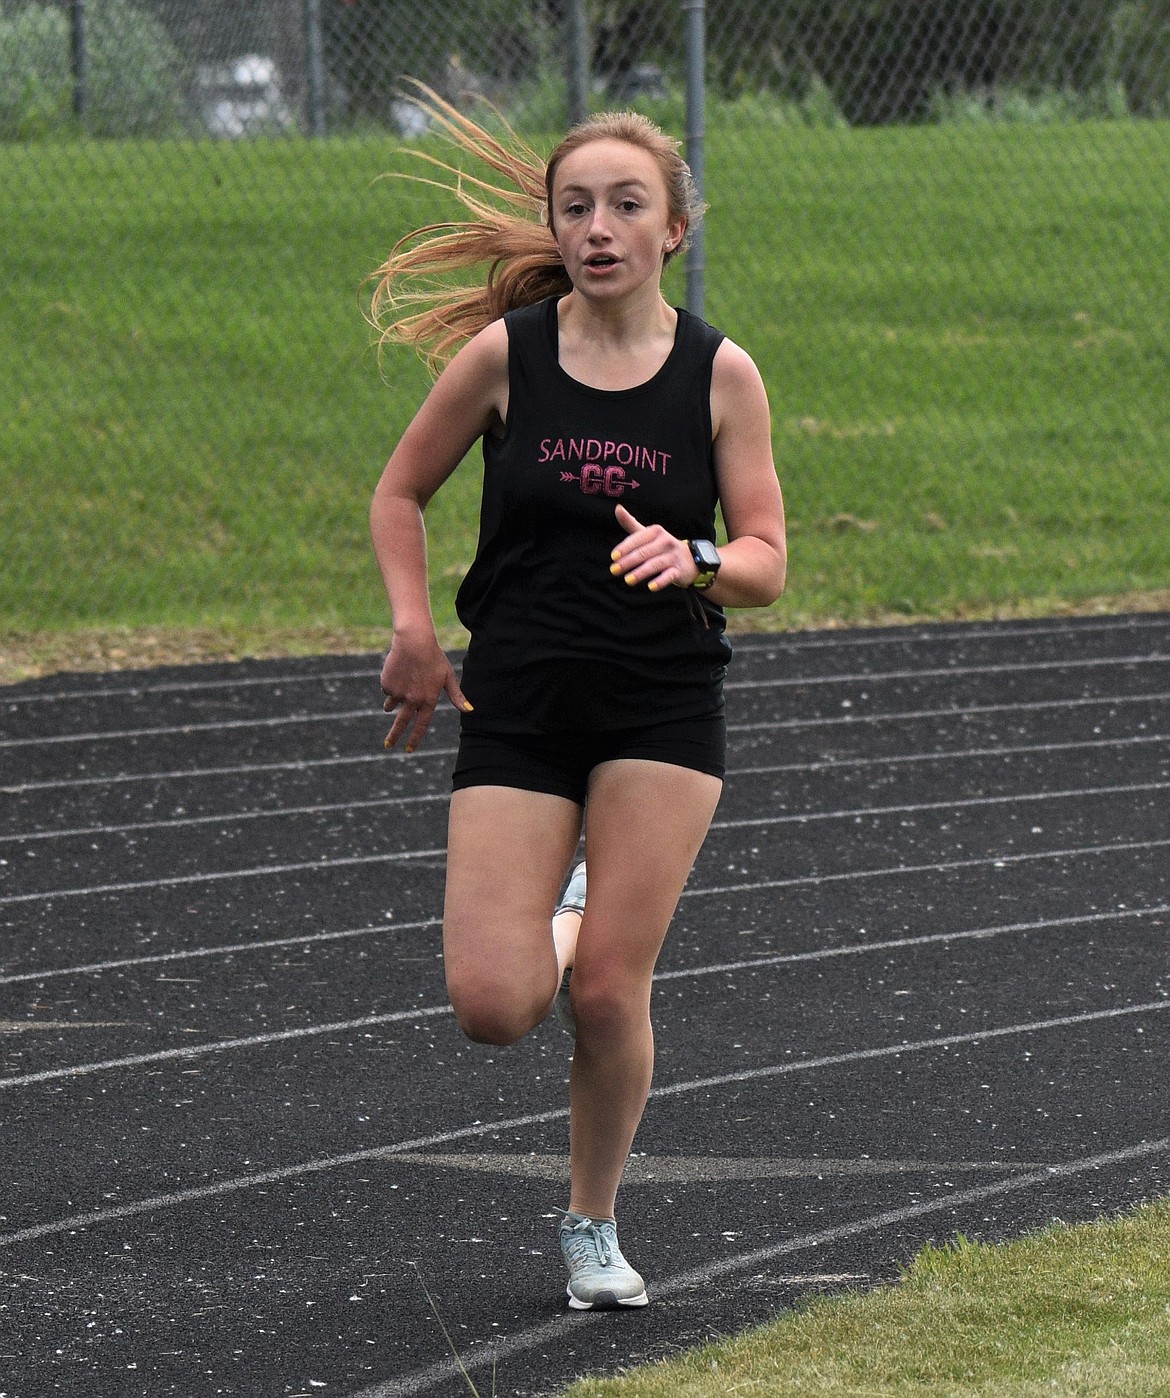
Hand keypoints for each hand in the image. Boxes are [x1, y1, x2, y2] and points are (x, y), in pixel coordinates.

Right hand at [379, 632, 471, 752]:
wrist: (414, 642)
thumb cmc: (434, 658)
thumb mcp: (448, 676)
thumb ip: (457, 696)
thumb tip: (469, 711)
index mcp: (429, 700)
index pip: (421, 725)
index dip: (415, 738)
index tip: (408, 750)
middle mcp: (413, 700)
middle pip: (401, 723)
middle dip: (394, 736)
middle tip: (388, 745)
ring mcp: (398, 693)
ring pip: (391, 705)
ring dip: (391, 705)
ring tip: (395, 696)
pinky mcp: (387, 684)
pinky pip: (388, 689)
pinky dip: (391, 684)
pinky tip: (398, 672)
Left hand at [608, 504, 696, 590]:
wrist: (690, 559)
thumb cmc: (662, 546)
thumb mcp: (648, 534)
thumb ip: (631, 523)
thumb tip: (617, 507)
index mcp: (656, 531)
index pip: (638, 539)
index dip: (625, 548)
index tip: (613, 557)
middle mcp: (665, 542)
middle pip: (644, 552)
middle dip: (628, 562)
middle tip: (614, 570)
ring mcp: (673, 556)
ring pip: (654, 564)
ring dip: (640, 573)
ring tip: (627, 580)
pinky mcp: (679, 570)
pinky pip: (669, 576)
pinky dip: (660, 582)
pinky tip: (650, 587)